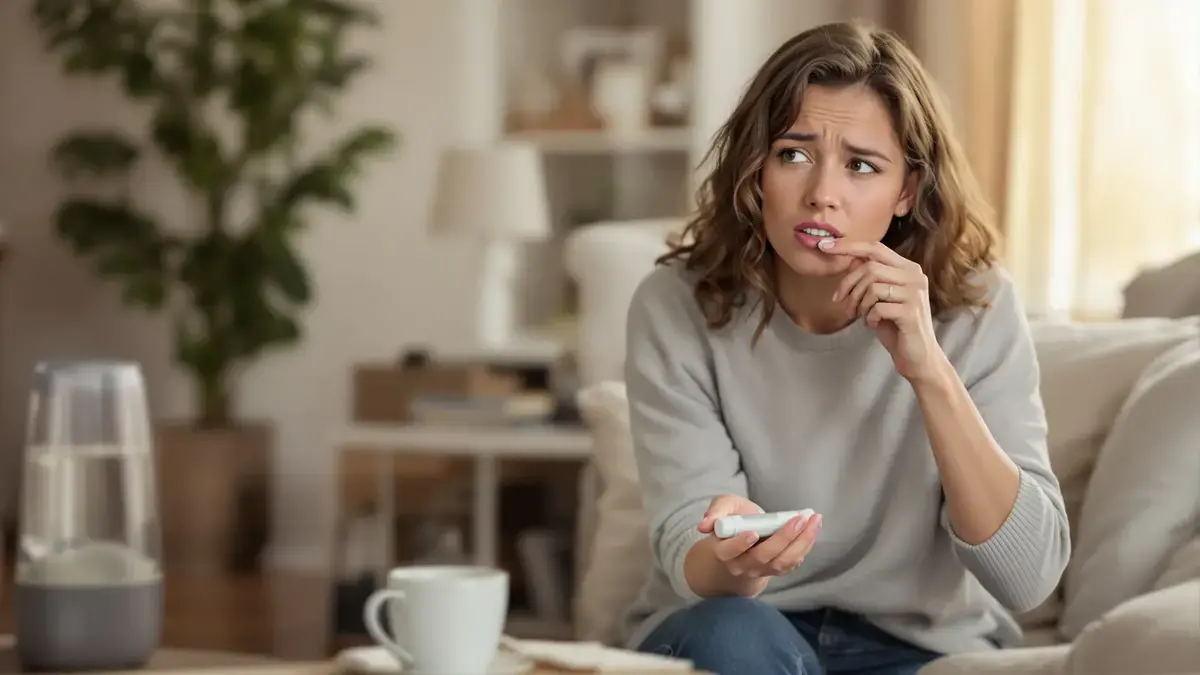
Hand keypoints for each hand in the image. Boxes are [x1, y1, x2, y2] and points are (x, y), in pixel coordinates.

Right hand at [689, 494, 821, 596]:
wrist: (742, 540)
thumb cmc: (732, 520)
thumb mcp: (723, 507)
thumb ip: (717, 511)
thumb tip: (706, 524)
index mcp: (723, 551)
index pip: (729, 551)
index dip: (740, 544)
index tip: (753, 533)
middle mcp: (742, 565)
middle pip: (762, 557)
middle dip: (783, 538)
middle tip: (798, 519)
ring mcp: (760, 570)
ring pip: (782, 562)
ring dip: (801, 543)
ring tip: (814, 521)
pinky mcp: (776, 569)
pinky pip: (792, 562)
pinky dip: (805, 546)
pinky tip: (813, 529)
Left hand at [821, 238, 946, 382]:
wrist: (917, 357)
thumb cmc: (896, 326)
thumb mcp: (879, 299)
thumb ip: (870, 277)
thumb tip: (851, 258)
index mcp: (908, 268)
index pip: (875, 248)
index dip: (848, 246)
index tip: (824, 246)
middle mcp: (915, 276)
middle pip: (870, 267)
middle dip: (848, 285)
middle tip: (840, 302)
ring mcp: (915, 293)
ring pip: (872, 287)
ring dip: (857, 303)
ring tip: (858, 316)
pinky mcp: (911, 312)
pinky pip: (877, 307)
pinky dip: (868, 317)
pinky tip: (871, 325)